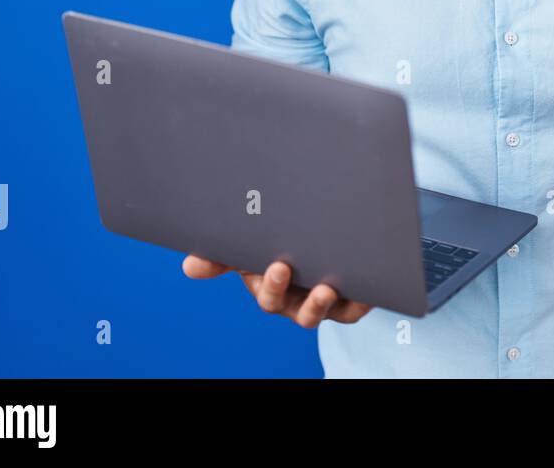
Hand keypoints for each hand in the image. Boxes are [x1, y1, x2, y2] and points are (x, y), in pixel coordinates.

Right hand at [182, 255, 373, 327]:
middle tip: (284, 268)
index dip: (269, 284)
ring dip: (320, 304)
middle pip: (290, 306)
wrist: (319, 241)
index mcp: (271, 288)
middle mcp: (295, 301)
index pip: (267, 293)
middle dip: (286, 289)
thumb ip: (223, 255)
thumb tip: (188, 266)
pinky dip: (360, 301)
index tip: (275, 266)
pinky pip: (354, 308)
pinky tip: (365, 288)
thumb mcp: (251, 248)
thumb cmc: (279, 248)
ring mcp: (322, 302)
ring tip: (326, 289)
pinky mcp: (349, 302)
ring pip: (320, 312)